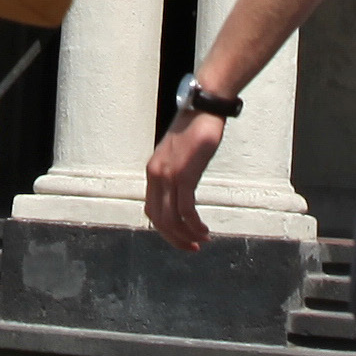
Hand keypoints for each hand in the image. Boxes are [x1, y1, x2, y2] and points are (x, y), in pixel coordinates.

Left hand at [143, 105, 222, 252]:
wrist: (203, 107)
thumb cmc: (195, 127)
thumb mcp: (179, 152)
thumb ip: (175, 170)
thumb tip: (181, 187)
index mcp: (153, 171)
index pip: (152, 210)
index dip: (164, 229)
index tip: (180, 237)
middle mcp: (156, 175)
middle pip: (159, 219)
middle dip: (174, 238)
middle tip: (191, 248)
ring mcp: (168, 176)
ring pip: (171, 219)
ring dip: (186, 235)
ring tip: (201, 241)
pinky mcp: (184, 175)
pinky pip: (186, 210)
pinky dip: (194, 225)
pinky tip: (204, 230)